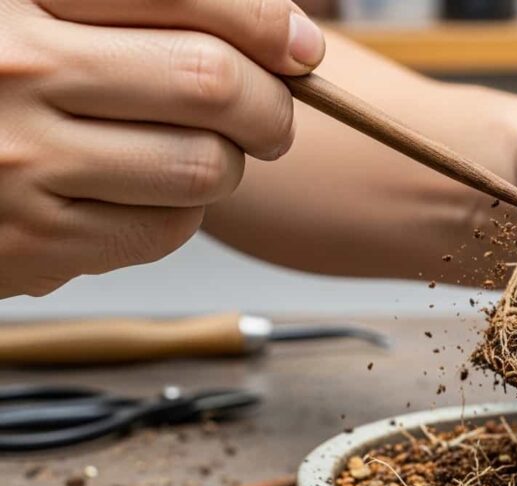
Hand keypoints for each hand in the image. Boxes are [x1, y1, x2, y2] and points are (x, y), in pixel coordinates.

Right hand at [0, 0, 324, 296]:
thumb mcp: (40, 15)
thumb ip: (139, 9)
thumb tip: (287, 35)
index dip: (264, 21)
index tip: (299, 47)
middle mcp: (13, 67)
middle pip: (211, 82)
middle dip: (270, 104)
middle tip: (270, 115)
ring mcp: (20, 161)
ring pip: (204, 165)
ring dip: (227, 164)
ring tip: (197, 153)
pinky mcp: (34, 243)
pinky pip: (167, 229)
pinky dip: (180, 212)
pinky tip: (140, 192)